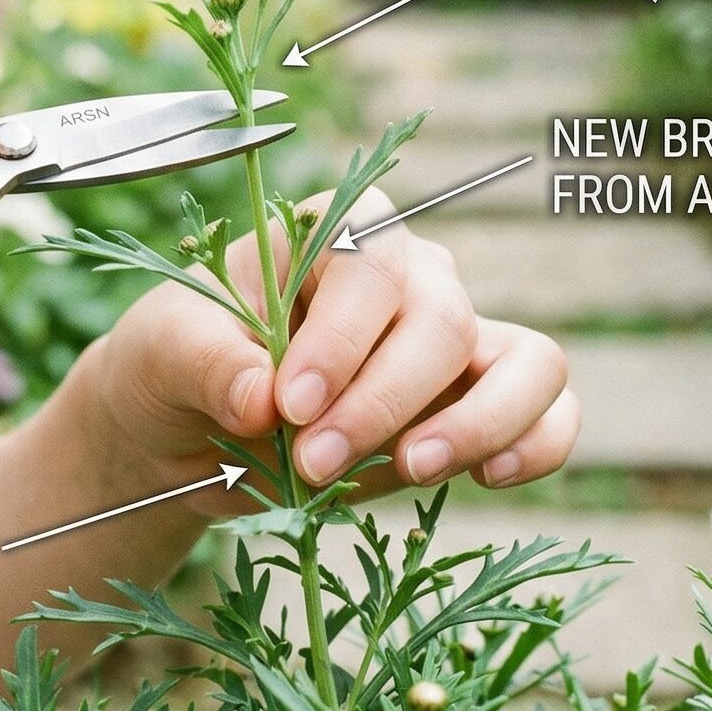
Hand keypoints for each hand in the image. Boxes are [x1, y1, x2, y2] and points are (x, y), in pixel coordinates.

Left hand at [91, 184, 576, 507]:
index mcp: (332, 232)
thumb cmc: (174, 366)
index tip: (288, 406)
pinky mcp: (473, 409)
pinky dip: (538, 444)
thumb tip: (259, 396)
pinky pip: (550, 415)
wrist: (186, 433)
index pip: (370, 265)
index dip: (340, 340)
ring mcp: (453, 343)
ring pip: (528, 360)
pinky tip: (487, 478)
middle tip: (313, 464)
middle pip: (443, 321)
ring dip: (480, 421)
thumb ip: (205, 361)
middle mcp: (409, 275)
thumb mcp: (161, 351)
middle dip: (384, 402)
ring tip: (409, 469)